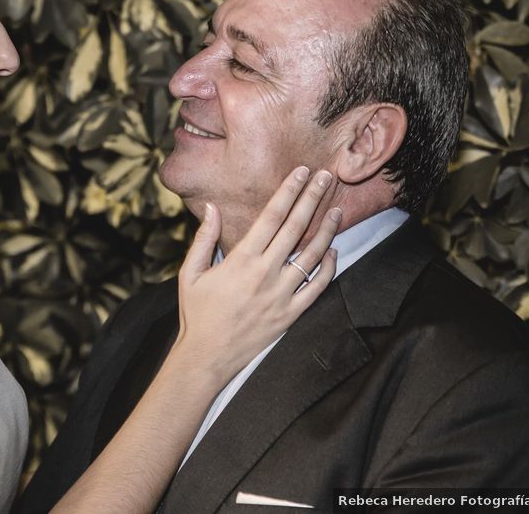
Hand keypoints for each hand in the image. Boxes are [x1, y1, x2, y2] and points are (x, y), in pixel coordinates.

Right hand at [172, 167, 341, 384]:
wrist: (207, 356)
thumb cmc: (196, 313)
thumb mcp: (190, 273)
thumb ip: (203, 238)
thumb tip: (211, 208)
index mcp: (241, 260)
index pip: (272, 216)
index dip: (289, 191)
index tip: (301, 172)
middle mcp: (266, 273)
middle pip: (296, 227)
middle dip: (313, 198)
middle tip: (327, 178)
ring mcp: (282, 294)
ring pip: (313, 255)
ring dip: (327, 229)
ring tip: (338, 209)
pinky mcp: (291, 314)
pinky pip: (317, 286)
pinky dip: (329, 267)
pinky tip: (332, 251)